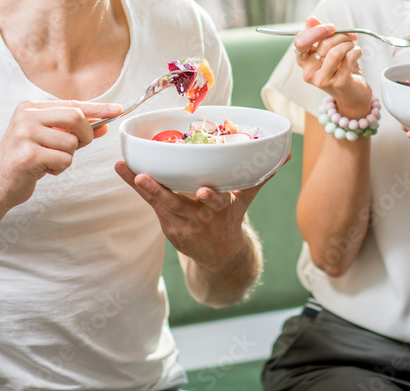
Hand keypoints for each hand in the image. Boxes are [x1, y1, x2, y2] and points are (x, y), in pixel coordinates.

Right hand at [0, 100, 119, 209]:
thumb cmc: (26, 161)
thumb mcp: (50, 141)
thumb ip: (74, 132)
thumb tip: (103, 125)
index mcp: (30, 108)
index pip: (72, 104)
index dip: (98, 108)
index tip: (117, 109)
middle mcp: (26, 117)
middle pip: (75, 117)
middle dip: (85, 134)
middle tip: (79, 145)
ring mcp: (24, 134)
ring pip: (72, 143)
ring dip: (67, 157)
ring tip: (49, 161)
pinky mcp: (27, 155)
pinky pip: (64, 160)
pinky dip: (60, 168)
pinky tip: (43, 170)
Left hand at [115, 161, 267, 272]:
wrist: (220, 256)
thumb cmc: (231, 218)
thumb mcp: (246, 199)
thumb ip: (261, 175)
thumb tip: (286, 153)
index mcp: (221, 209)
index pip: (217, 202)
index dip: (211, 197)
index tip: (203, 191)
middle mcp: (200, 218)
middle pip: (178, 204)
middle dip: (160, 192)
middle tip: (145, 178)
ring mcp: (181, 223)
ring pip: (159, 203)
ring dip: (142, 187)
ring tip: (129, 170)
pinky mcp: (168, 226)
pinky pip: (151, 204)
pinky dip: (137, 188)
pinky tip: (123, 171)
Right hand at [292, 17, 371, 116]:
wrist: (353, 94)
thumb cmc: (340, 70)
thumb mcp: (328, 50)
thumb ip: (319, 34)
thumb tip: (310, 19)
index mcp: (303, 61)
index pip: (301, 42)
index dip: (316, 31)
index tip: (331, 27)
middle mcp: (309, 72)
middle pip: (323, 44)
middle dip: (341, 36)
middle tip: (349, 37)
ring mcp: (322, 80)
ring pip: (335, 52)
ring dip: (348, 44)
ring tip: (352, 46)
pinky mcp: (338, 84)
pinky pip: (348, 59)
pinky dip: (356, 51)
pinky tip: (357, 53)